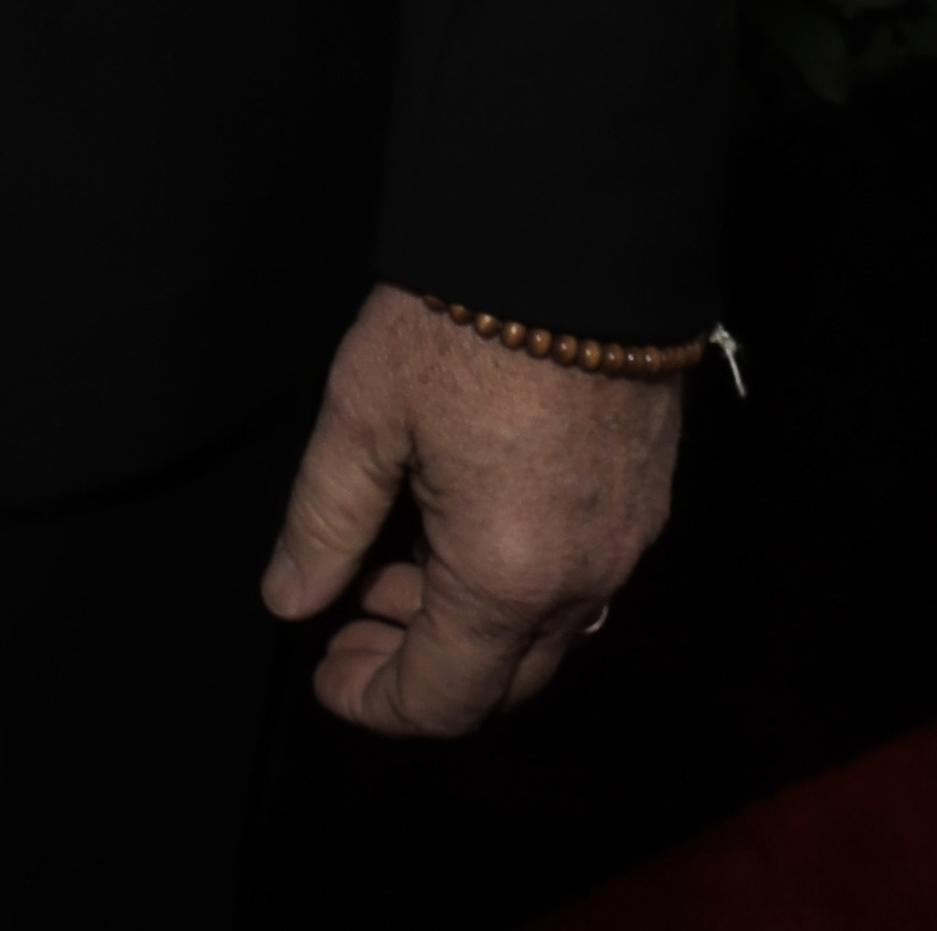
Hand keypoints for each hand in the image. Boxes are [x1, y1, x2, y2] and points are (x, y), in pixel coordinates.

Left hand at [261, 282, 680, 733]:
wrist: (575, 234)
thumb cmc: (463, 315)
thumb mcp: (364, 412)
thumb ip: (324, 521)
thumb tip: (290, 599)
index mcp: (505, 574)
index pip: (442, 698)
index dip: (374, 702)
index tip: (325, 675)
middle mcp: (581, 577)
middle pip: (500, 682)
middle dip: (417, 670)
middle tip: (350, 626)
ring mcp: (625, 540)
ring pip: (543, 634)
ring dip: (467, 627)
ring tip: (395, 570)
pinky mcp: (645, 497)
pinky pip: (580, 580)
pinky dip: (516, 583)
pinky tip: (462, 526)